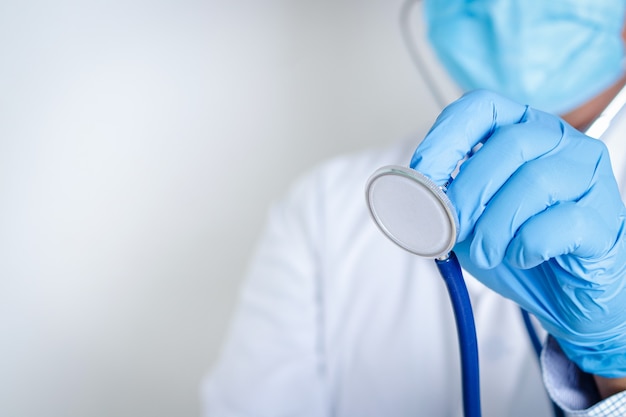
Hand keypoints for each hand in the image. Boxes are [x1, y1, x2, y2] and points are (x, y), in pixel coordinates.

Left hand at [411, 90, 625, 377]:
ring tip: (484, 252)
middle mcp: (561, 143)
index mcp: (523, 130)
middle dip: (468, 192)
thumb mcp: (469, 219)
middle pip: (509, 144)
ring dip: (494, 226)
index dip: (445, 138)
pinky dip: (527, 245)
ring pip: (536, 181)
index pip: (482, 107)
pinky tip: (521, 256)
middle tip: (453, 230)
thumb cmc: (515, 246)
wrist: (561, 295)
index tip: (422, 175)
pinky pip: (561, 222)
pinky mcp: (605, 218)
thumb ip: (445, 201)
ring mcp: (589, 177)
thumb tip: (412, 198)